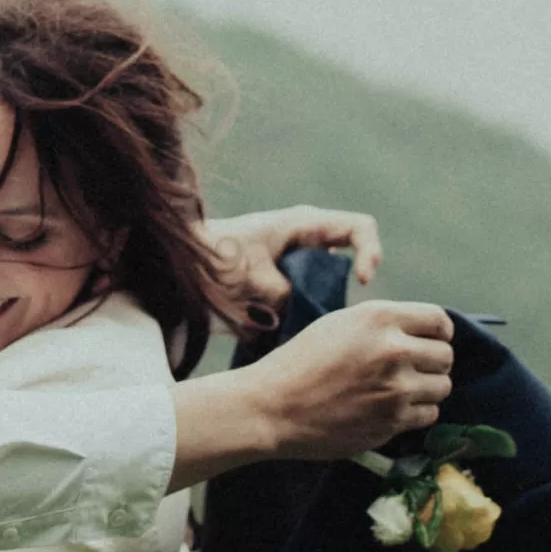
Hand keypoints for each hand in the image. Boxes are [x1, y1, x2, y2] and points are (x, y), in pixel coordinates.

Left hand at [204, 206, 384, 336]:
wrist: (180, 264)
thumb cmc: (214, 257)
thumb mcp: (252, 278)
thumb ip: (285, 297)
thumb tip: (298, 317)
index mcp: (304, 224)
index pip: (359, 228)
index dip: (370, 253)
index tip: (360, 282)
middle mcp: (306, 240)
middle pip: (344, 265)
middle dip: (334, 293)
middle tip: (314, 315)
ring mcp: (296, 261)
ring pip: (323, 288)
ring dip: (311, 308)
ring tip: (286, 322)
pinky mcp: (284, 282)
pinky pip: (303, 300)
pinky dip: (295, 314)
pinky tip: (276, 327)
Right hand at [245, 300, 453, 459]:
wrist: (271, 408)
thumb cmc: (298, 363)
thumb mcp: (339, 325)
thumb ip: (382, 325)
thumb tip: (420, 335)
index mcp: (379, 319)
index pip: (439, 321)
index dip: (438, 332)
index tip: (429, 341)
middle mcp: (394, 351)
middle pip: (445, 356)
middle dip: (431, 362)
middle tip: (408, 369)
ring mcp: (396, 390)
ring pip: (442, 387)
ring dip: (426, 389)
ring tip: (398, 391)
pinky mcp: (392, 423)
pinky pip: (428, 415)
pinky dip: (415, 413)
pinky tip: (390, 410)